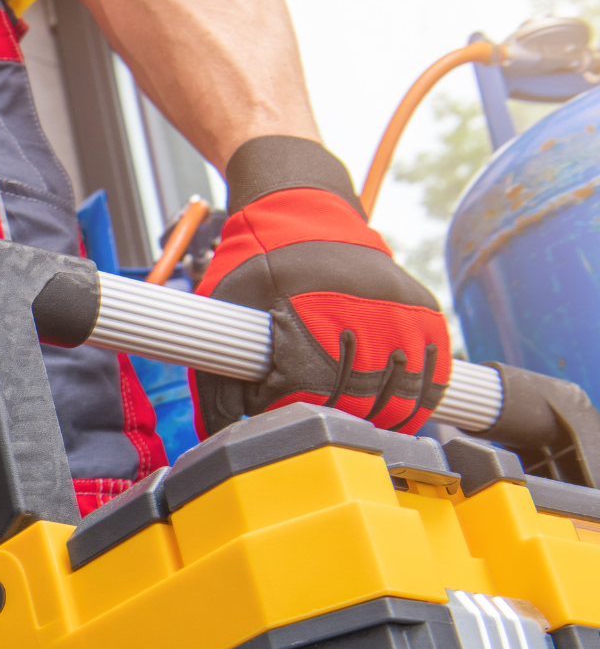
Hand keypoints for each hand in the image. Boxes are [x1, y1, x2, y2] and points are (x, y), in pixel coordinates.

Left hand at [192, 136, 451, 436]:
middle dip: (329, 419)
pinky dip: (416, 402)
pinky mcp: (424, 311)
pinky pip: (433, 376)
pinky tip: (393, 411)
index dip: (287, 411)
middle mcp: (360, 305)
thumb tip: (221, 436)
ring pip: (400, 396)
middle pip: (356, 400)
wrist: (305, 212)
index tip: (271, 407)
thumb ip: (216, 377)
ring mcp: (399, 308)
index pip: (306, 392)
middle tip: (309, 419)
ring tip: (349, 422)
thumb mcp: (223, 310)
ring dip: (377, 421)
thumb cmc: (256, 266)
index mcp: (307, 305)